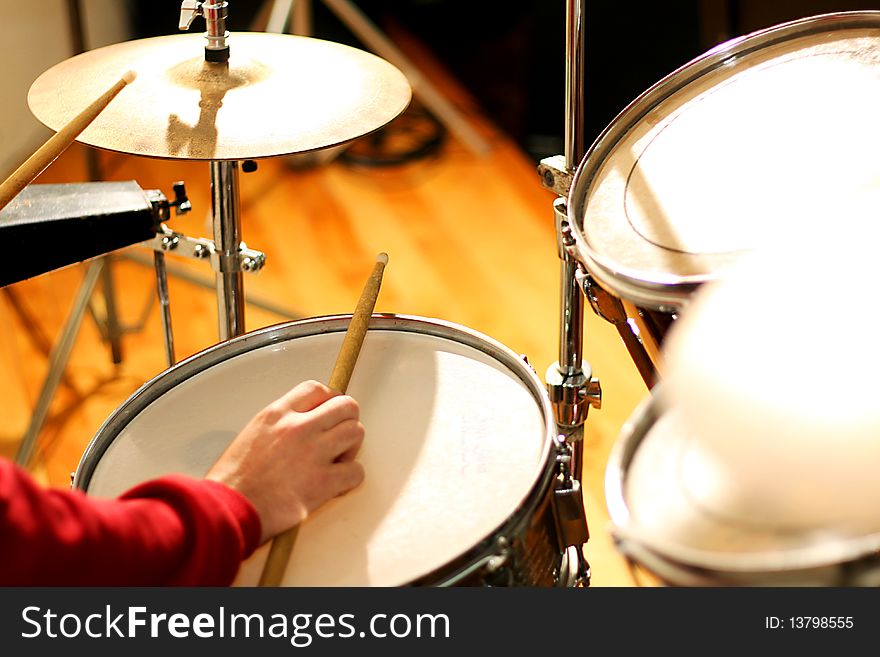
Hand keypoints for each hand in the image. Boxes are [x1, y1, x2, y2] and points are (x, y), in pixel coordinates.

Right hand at [206, 380, 364, 542]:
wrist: (227, 510)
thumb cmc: (232, 482)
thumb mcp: (251, 435)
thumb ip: (279, 425)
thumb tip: (300, 427)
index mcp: (277, 414)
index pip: (316, 389)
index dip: (329, 400)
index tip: (329, 413)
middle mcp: (298, 427)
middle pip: (346, 406)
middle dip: (347, 421)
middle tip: (338, 439)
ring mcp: (313, 453)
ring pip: (356, 432)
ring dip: (351, 448)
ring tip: (337, 462)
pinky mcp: (323, 482)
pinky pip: (356, 471)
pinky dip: (351, 478)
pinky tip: (336, 485)